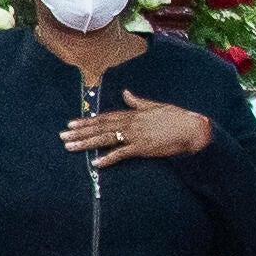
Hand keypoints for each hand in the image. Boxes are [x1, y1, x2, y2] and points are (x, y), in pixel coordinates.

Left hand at [60, 95, 213, 164]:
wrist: (192, 128)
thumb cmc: (176, 117)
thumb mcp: (154, 106)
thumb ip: (137, 101)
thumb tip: (126, 93)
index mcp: (132, 114)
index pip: (104, 117)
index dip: (87, 120)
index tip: (71, 122)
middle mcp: (130, 123)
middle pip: (100, 127)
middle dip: (80, 131)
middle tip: (63, 135)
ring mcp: (135, 135)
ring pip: (105, 138)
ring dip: (86, 143)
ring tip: (70, 146)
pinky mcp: (143, 148)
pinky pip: (122, 153)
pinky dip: (108, 158)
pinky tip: (96, 163)